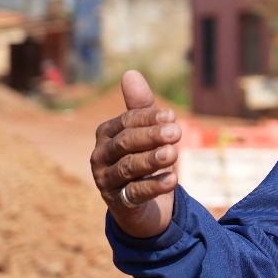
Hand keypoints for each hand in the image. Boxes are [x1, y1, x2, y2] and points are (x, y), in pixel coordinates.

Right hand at [91, 70, 180, 237]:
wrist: (143, 204)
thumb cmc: (143, 159)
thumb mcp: (146, 133)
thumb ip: (141, 107)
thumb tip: (130, 72)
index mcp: (106, 133)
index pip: (126, 122)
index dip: (148, 118)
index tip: (171, 116)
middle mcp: (101, 156)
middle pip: (125, 143)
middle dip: (151, 136)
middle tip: (177, 132)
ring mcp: (106, 180)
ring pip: (128, 168)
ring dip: (151, 160)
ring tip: (173, 153)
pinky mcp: (117, 202)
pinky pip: (135, 193)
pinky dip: (154, 186)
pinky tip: (172, 180)